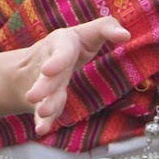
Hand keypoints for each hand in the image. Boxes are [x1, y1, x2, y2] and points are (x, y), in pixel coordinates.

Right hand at [19, 19, 130, 135]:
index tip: (49, 71)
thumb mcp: (89, 32)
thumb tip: (126, 35)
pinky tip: (42, 129)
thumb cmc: (72, 45)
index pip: (62, 50)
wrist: (31, 64)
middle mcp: (51, 62)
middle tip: (35, 94)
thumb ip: (108, 28)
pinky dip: (43, 120)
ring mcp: (45, 84)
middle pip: (49, 75)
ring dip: (45, 103)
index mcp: (63, 44)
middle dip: (44, 84)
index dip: (57, 60)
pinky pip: (41, 111)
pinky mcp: (44, 101)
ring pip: (46, 94)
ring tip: (44, 111)